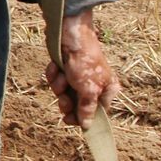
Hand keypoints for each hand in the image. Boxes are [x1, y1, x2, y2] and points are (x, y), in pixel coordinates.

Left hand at [46, 9, 121, 127]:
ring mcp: (78, 77)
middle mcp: (94, 85)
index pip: (95, 114)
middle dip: (66, 101)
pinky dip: (53, 75)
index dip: (81, 118)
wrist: (69, 33)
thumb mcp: (88, 88)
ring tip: (62, 76)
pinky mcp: (65, 69)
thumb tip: (87, 126)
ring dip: (58, 86)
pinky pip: (55, 81)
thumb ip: (88, 108)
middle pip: (76, 105)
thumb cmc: (84, 60)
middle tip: (63, 97)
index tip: (69, 120)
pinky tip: (56, 66)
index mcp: (107, 90)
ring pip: (63, 93)